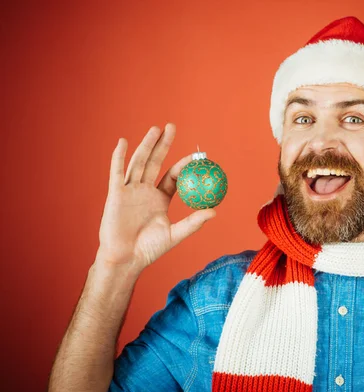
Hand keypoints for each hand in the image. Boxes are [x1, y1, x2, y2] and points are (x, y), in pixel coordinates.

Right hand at [94, 123, 215, 273]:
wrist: (126, 259)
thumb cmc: (150, 249)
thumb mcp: (175, 234)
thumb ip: (193, 222)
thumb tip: (214, 211)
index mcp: (160, 199)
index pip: (173, 176)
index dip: (184, 164)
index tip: (197, 156)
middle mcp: (145, 191)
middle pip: (155, 162)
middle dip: (163, 144)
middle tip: (172, 126)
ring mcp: (129, 191)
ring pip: (139, 163)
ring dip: (146, 145)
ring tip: (156, 129)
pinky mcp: (115, 194)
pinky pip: (117, 173)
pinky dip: (118, 157)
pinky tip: (122, 142)